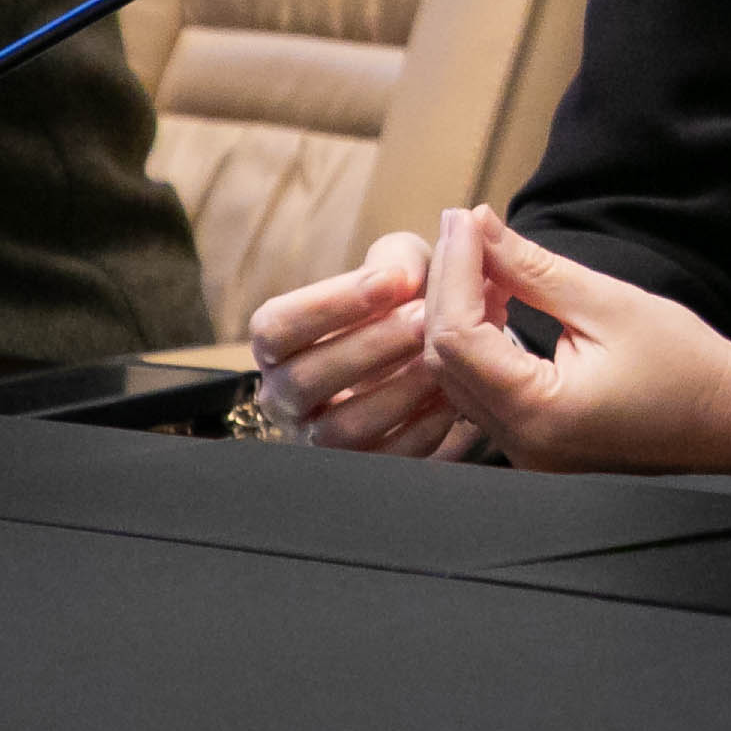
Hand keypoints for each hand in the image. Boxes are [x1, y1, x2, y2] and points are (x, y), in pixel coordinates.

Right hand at [249, 232, 481, 459]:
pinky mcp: (361, 468)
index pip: (275, 328)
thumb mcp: (397, 269)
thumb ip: (397, 262)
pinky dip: (423, 427)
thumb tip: (405, 277)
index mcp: (277, 345)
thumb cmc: (400, 304)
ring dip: (398, 390)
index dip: (330, 303)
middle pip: (305, 380)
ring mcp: (316, 439)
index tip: (392, 280)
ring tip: (443, 358)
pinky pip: (384, 458)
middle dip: (371, 347)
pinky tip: (455, 395)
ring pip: (342, 428)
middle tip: (427, 319)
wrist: (426, 353)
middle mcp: (285, 397)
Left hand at [418, 205, 730, 474]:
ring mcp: (523, 451)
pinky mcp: (532, 445)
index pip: (458, 337)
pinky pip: (479, 391)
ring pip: (454, 376)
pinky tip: (495, 303)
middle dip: (447, 288)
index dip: (453, 271)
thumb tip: (480, 227)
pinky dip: (478, 343)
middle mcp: (519, 443)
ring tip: (481, 259)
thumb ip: (535, 268)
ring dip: (458, 314)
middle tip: (467, 229)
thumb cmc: (690, 367)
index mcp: (539, 412)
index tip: (465, 220)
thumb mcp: (612, 304)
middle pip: (445, 358)